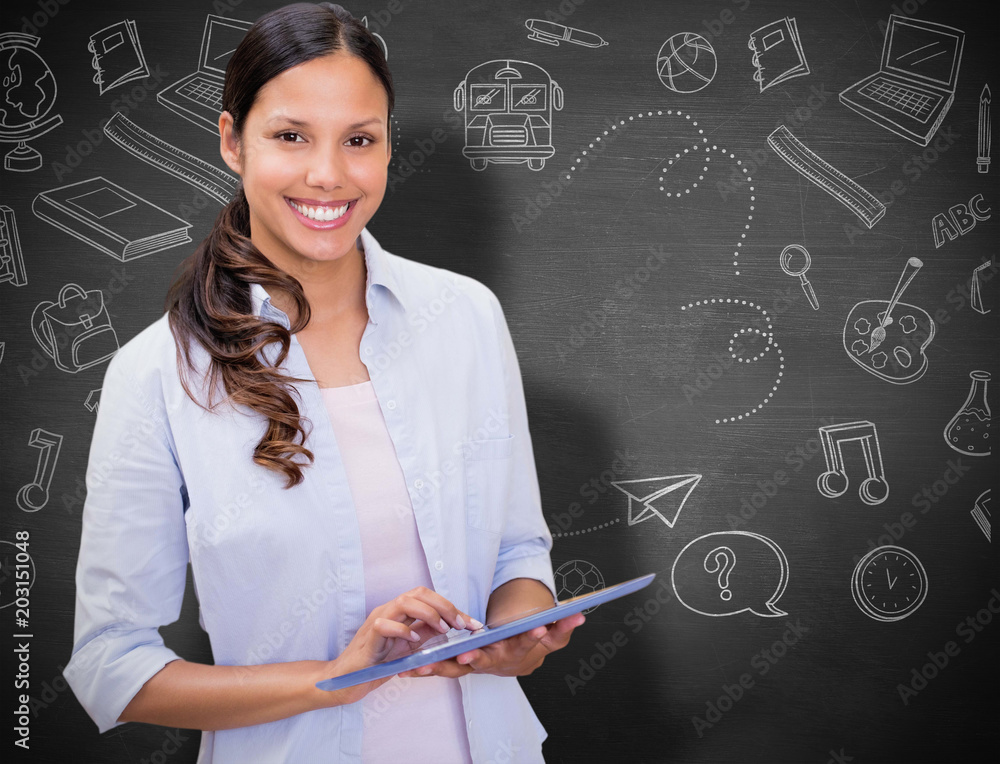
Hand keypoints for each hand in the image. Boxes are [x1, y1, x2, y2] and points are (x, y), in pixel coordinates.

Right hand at [314, 586, 481, 705]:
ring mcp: (377, 621)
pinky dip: (402, 630)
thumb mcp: (408, 647)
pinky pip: (385, 625)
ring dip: (428, 614)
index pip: (427, 597)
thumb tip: (450, 626)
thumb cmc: (376, 662)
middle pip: (418, 593)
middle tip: (461, 625)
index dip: (451, 606)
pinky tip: (413, 641)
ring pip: (403, 602)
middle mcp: (388, 610)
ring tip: (442, 630)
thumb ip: (425, 634)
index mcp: (399, 611)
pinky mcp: (368, 638)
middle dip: (445, 606)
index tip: (472, 623)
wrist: (346, 679)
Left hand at [397, 612, 584, 679]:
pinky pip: (444, 668)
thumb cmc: (530, 641)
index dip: (538, 636)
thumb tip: (580, 615)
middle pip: (491, 660)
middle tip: (468, 654)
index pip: (531, 643)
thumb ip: (562, 626)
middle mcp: (501, 662)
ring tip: (426, 664)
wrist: (515, 658)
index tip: (538, 628)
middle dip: (480, 657)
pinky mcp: (463, 665)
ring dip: (443, 667)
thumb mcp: (550, 633)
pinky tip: (408, 670)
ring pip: (461, 669)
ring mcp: (481, 666)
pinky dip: (427, 670)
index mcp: (523, 651)